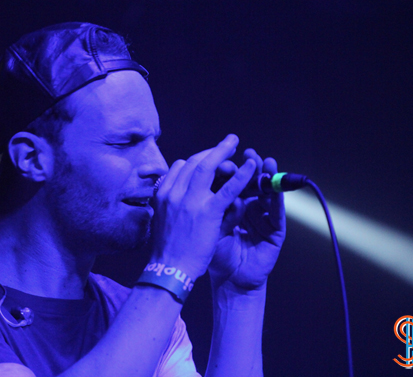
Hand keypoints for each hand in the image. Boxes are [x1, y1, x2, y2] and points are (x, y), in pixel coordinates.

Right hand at [150, 135, 257, 280]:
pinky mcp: (208, 211)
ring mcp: (190, 200)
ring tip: (234, 143)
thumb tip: (178, 195)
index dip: (196, 160)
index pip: (179, 167)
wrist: (168, 269)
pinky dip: (241, 174)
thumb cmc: (167, 249)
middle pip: (193, 162)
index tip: (207, 158)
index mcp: (162, 193)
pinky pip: (228, 188)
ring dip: (223, 151)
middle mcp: (173, 191)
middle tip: (226, 144)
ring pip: (208, 167)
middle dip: (211, 151)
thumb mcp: (162, 219)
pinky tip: (251, 166)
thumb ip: (171, 203)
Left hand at [208, 149, 285, 291]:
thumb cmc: (214, 254)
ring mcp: (264, 219)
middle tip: (248, 153)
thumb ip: (208, 204)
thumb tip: (201, 178)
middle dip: (250, 166)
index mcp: (231, 206)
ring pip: (267, 193)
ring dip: (267, 176)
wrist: (228, 280)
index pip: (232, 182)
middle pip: (251, 183)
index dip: (229, 169)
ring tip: (265, 161)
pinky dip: (277, 197)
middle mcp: (250, 209)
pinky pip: (277, 211)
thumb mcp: (208, 224)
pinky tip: (276, 185)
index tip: (225, 154)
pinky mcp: (276, 231)